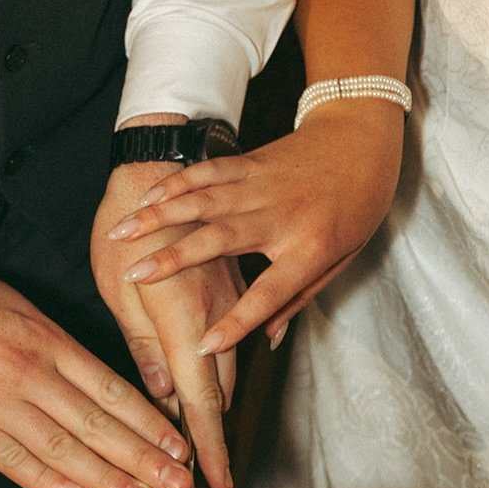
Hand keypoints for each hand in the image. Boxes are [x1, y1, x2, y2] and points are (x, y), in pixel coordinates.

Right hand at [0, 255, 192, 487]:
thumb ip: (58, 350)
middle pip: (98, 424)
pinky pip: (13, 460)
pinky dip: (47, 481)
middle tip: (180, 485)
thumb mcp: (20, 310)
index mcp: (48, 341)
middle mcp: (29, 374)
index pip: (111, 389)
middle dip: (144, 458)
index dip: (149, 423)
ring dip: (107, 479)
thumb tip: (97, 389)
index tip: (179, 446)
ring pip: (64, 449)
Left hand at [92, 161, 242, 487]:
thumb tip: (161, 395)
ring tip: (196, 445)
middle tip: (200, 478)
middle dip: (212, 439)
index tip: (215, 484)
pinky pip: (226, 344)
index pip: (202, 404)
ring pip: (226, 370)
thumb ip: (143, 347)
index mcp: (186, 324)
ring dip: (213, 408)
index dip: (210, 448)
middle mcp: (216, 319)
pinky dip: (214, 372)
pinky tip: (198, 388)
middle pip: (219, 394)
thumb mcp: (118, 291)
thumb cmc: (124, 225)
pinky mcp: (227, 292)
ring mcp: (227, 305)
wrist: (158, 170)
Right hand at [103, 103, 404, 355]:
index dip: (236, 323)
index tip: (204, 348)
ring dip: (160, 216)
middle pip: (221, 240)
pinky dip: (175, 183)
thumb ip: (297, 299)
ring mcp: (263, 185)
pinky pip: (208, 171)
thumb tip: (268, 340)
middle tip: (135, 276)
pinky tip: (147, 195)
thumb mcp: (341, 260)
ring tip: (123, 232)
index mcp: (309, 248)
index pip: (269, 294)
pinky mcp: (251, 162)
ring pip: (204, 201)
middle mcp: (281, 216)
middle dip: (174, 259)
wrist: (365, 139)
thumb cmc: (357, 207)